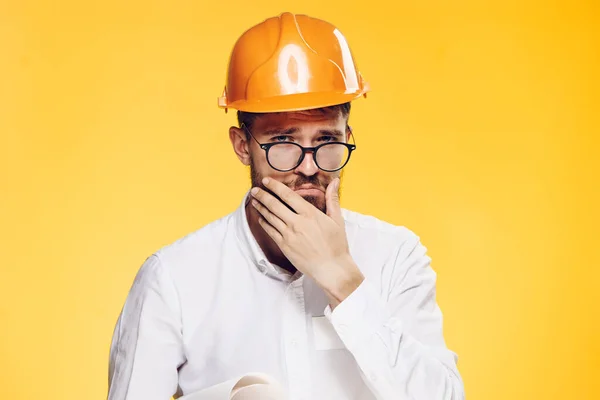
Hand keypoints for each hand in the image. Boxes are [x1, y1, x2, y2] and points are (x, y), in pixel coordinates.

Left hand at [250, 177, 363, 306]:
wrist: (331, 268)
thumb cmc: (336, 244)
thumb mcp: (337, 219)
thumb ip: (332, 199)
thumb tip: (334, 181)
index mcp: (310, 214)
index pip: (288, 195)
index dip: (275, 186)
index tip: (267, 181)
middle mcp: (297, 222)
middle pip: (274, 205)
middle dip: (262, 195)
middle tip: (254, 189)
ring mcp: (289, 235)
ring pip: (270, 217)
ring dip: (261, 207)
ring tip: (254, 201)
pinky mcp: (284, 246)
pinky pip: (270, 231)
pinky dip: (264, 223)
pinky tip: (261, 218)